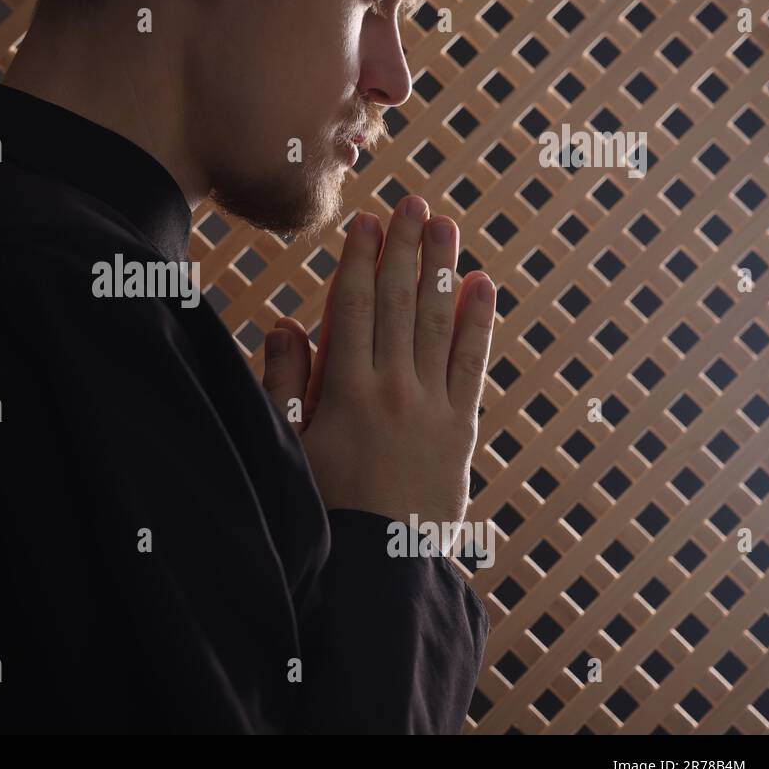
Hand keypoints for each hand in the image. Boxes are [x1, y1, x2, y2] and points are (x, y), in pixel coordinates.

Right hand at [261, 196, 494, 526]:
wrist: (379, 564)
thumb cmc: (323, 504)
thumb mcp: (288, 444)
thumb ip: (284, 382)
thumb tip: (284, 323)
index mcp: (344, 389)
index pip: (355, 307)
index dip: (362, 260)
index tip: (368, 222)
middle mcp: (392, 387)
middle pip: (401, 302)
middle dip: (406, 249)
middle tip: (414, 203)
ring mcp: (431, 406)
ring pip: (440, 322)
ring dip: (444, 269)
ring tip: (446, 227)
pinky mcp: (461, 428)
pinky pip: (473, 364)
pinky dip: (480, 322)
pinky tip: (484, 286)